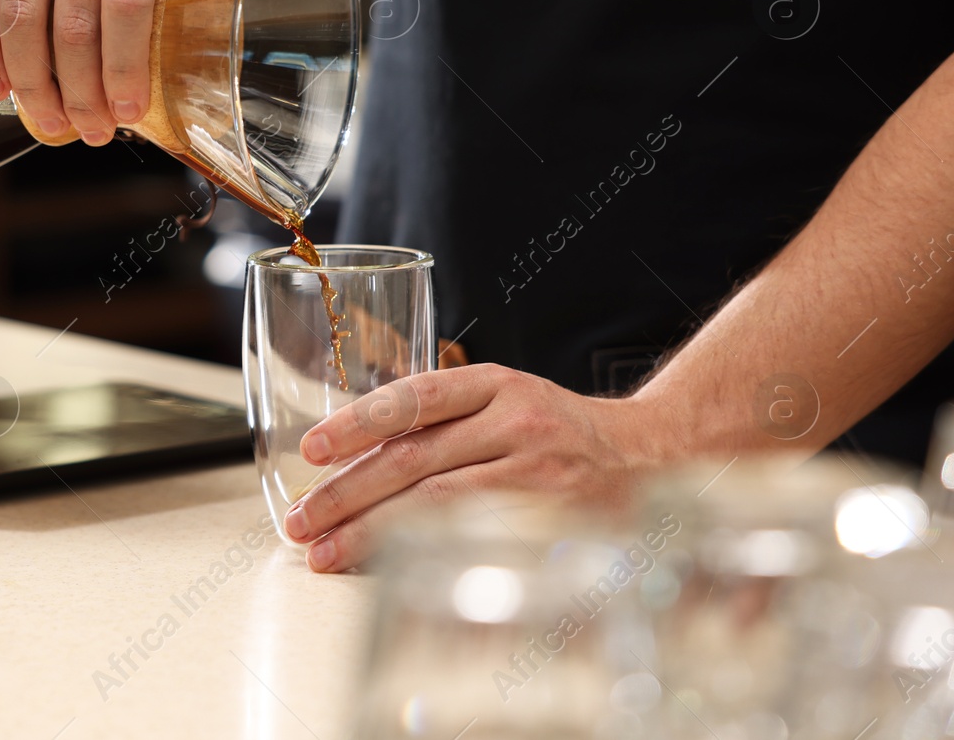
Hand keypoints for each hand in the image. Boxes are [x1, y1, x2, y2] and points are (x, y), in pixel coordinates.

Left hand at [282, 364, 672, 572]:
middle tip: (301, 521)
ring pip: (435, 503)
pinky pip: (474, 539)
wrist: (653, 455)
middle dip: (346, 493)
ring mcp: (536, 473)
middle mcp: (515, 421)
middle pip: (413, 458)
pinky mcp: (551, 519)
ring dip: (370, 532)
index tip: (312, 451)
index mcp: (495, 384)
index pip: (413, 397)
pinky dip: (423, 555)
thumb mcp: (505, 401)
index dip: (357, 422)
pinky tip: (386, 570)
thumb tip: (352, 460)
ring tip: (325, 552)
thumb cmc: (556, 432)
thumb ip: (442, 420)